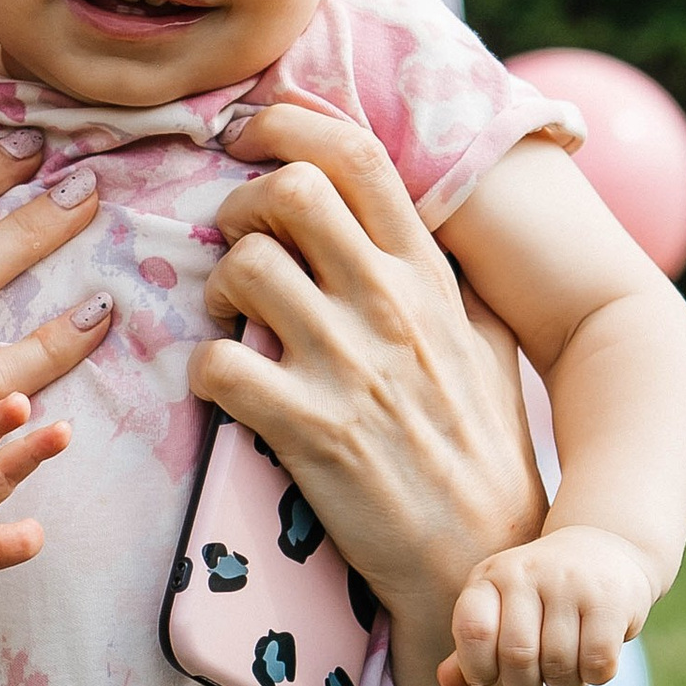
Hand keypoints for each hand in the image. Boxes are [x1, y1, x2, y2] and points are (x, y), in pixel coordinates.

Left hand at [198, 103, 545, 667]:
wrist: (484, 560)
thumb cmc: (482, 450)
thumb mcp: (484, 344)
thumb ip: (442, 275)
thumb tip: (410, 215)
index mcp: (430, 276)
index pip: (358, 157)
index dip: (287, 125)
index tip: (249, 135)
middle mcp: (392, 307)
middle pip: (289, 192)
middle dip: (240, 206)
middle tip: (235, 243)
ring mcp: (350, 368)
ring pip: (243, 267)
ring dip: (216, 286)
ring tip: (229, 319)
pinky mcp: (310, 432)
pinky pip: (217, 365)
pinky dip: (202, 371)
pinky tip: (222, 387)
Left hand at [446, 520, 653, 685]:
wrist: (604, 549)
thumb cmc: (540, 594)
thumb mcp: (500, 609)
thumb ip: (472, 648)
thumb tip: (446, 684)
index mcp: (491, 576)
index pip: (473, 631)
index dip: (478, 669)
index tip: (490, 675)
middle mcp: (527, 572)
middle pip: (518, 657)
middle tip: (534, 680)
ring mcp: (570, 583)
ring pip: (559, 665)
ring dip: (564, 684)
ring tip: (565, 671)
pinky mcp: (610, 599)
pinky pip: (597, 662)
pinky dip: (594, 677)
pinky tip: (593, 662)